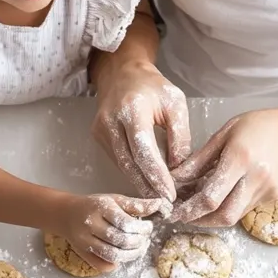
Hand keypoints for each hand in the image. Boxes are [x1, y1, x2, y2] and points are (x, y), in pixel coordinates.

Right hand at [52, 193, 168, 272]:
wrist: (67, 214)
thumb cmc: (95, 205)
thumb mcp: (115, 200)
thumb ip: (136, 205)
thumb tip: (159, 204)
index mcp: (100, 208)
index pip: (125, 223)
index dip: (142, 228)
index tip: (149, 227)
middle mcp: (90, 226)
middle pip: (121, 241)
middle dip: (139, 242)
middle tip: (145, 239)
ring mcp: (85, 242)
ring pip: (113, 255)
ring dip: (132, 255)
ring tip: (139, 248)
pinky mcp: (83, 255)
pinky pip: (103, 266)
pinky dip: (117, 264)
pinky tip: (123, 255)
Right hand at [91, 60, 190, 201]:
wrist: (123, 73)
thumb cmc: (154, 87)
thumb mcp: (175, 104)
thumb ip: (179, 136)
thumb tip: (179, 169)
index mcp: (132, 110)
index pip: (144, 151)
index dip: (157, 176)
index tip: (171, 194)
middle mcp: (111, 121)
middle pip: (129, 163)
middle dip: (149, 187)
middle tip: (166, 205)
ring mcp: (101, 130)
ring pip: (122, 165)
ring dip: (140, 183)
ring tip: (160, 199)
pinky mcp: (98, 136)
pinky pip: (117, 160)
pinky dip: (133, 172)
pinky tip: (147, 183)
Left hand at [168, 109, 277, 226]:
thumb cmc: (256, 126)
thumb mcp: (223, 134)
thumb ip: (199, 160)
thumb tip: (176, 179)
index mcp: (240, 159)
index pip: (211, 197)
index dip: (191, 210)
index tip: (177, 213)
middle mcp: (256, 178)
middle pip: (225, 216)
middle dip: (202, 221)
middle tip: (186, 217)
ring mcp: (269, 190)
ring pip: (236, 214)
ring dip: (216, 214)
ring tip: (201, 203)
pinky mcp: (276, 196)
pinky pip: (248, 207)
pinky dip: (232, 205)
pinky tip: (227, 193)